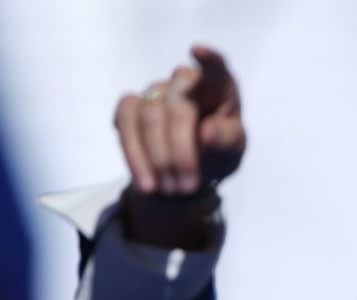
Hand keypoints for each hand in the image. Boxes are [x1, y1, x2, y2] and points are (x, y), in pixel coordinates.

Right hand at [114, 45, 244, 194]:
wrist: (190, 168)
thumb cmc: (218, 151)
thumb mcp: (232, 151)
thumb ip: (225, 140)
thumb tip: (206, 133)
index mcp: (219, 86)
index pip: (216, 67)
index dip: (208, 59)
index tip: (197, 51)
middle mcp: (185, 81)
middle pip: (178, 107)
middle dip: (181, 152)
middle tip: (187, 187)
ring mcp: (156, 90)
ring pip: (149, 116)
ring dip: (158, 159)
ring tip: (169, 191)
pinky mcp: (131, 106)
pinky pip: (125, 121)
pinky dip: (134, 154)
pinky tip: (145, 181)